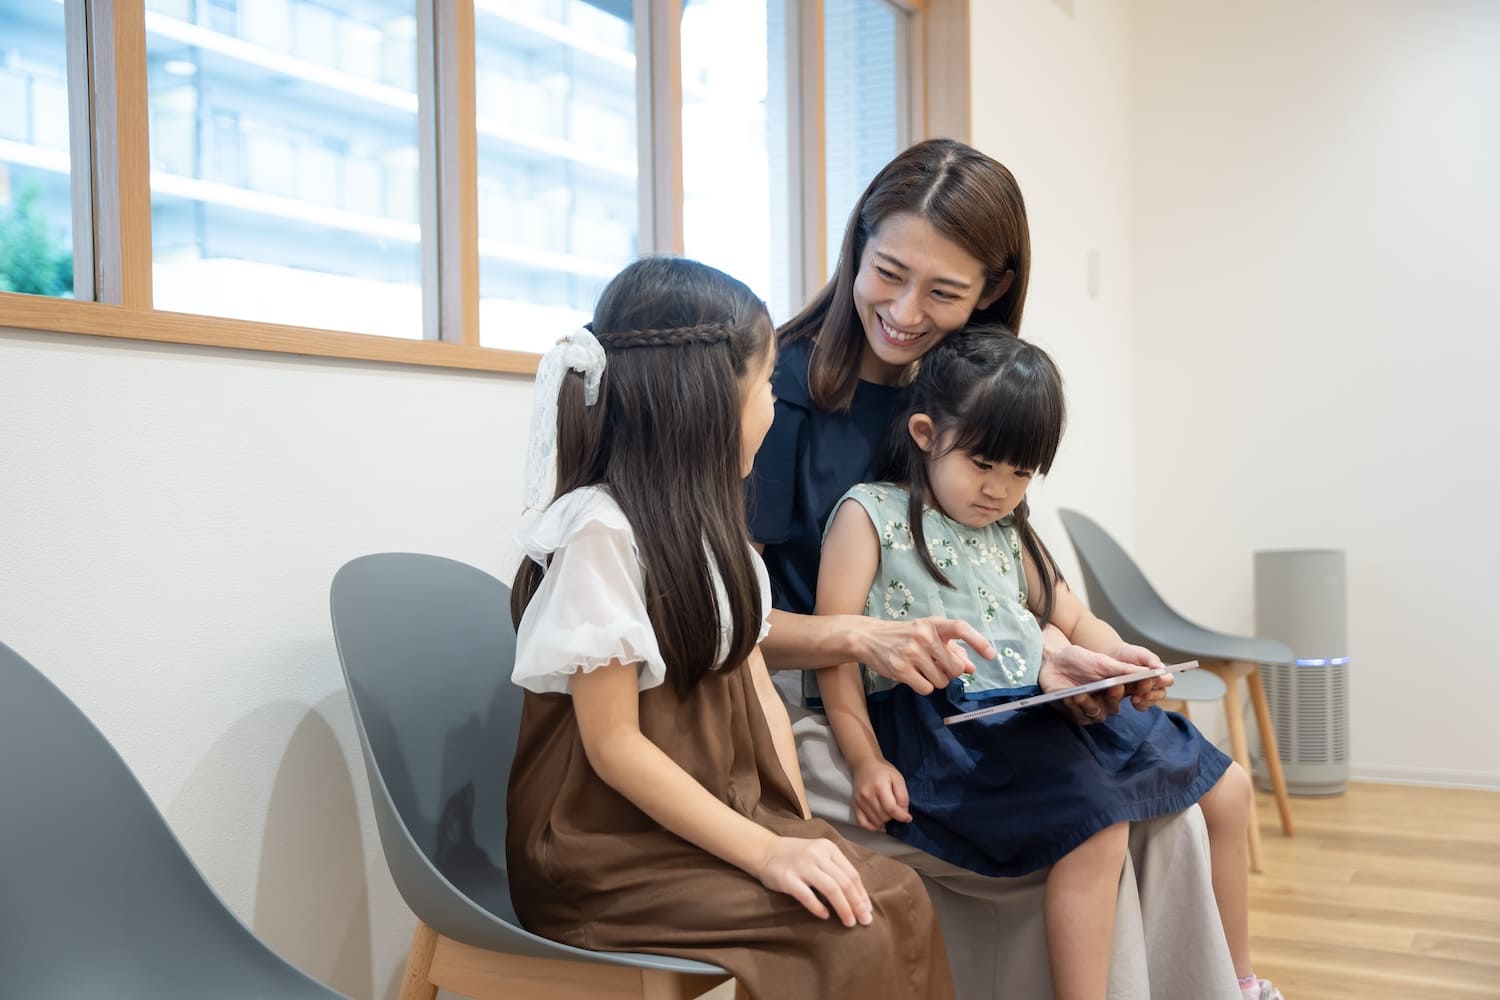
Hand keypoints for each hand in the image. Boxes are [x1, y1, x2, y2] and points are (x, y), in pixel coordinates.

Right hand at [756, 836, 872, 926]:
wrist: (764, 850)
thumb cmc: (795, 856)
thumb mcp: (818, 854)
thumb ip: (835, 869)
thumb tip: (856, 897)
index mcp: (828, 848)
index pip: (851, 874)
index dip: (861, 894)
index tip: (867, 910)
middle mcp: (817, 855)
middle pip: (844, 882)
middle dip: (857, 904)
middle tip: (864, 921)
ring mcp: (802, 866)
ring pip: (831, 889)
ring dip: (843, 908)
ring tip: (849, 922)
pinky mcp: (788, 878)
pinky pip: (807, 895)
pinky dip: (818, 907)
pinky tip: (825, 916)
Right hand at [850, 757, 911, 831]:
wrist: (865, 764)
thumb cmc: (883, 770)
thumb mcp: (898, 778)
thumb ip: (903, 796)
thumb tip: (904, 813)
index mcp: (879, 786)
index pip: (891, 809)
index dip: (902, 816)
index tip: (908, 818)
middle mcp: (867, 795)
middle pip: (884, 817)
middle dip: (894, 816)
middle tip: (896, 809)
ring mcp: (859, 801)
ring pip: (875, 822)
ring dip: (885, 821)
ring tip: (887, 812)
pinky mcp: (854, 805)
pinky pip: (863, 823)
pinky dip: (872, 826)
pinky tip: (878, 821)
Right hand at [856, 616, 991, 694]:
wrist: (870, 638)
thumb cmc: (904, 636)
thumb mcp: (928, 635)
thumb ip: (951, 650)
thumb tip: (971, 667)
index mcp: (934, 625)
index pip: (961, 629)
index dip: (978, 641)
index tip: (990, 655)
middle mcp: (924, 636)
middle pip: (956, 667)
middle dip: (951, 672)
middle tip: (939, 666)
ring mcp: (912, 653)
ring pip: (942, 681)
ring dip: (936, 680)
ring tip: (922, 669)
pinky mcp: (901, 669)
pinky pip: (926, 688)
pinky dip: (924, 686)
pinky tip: (914, 676)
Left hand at [1038, 644, 1141, 724]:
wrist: (1052, 661)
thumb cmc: (1078, 659)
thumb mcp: (1102, 661)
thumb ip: (1124, 669)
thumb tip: (1151, 671)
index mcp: (1118, 687)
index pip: (1135, 694)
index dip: (1142, 692)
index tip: (1144, 684)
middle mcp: (1107, 700)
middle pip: (1116, 707)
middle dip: (1114, 698)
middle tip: (1114, 687)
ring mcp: (1092, 708)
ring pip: (1099, 715)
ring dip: (1090, 704)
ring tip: (1080, 694)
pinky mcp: (1077, 714)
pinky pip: (1081, 717)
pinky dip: (1075, 707)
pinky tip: (1070, 697)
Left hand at [1110, 644, 1172, 709]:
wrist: (1112, 658)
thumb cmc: (1129, 654)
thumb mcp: (1141, 653)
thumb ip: (1151, 660)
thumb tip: (1160, 668)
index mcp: (1159, 672)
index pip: (1168, 680)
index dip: (1163, 682)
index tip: (1152, 680)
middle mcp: (1155, 684)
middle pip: (1161, 694)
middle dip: (1153, 694)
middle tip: (1143, 691)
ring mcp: (1146, 692)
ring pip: (1152, 702)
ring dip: (1145, 701)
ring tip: (1135, 698)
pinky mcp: (1137, 699)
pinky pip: (1142, 706)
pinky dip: (1139, 705)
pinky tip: (1132, 701)